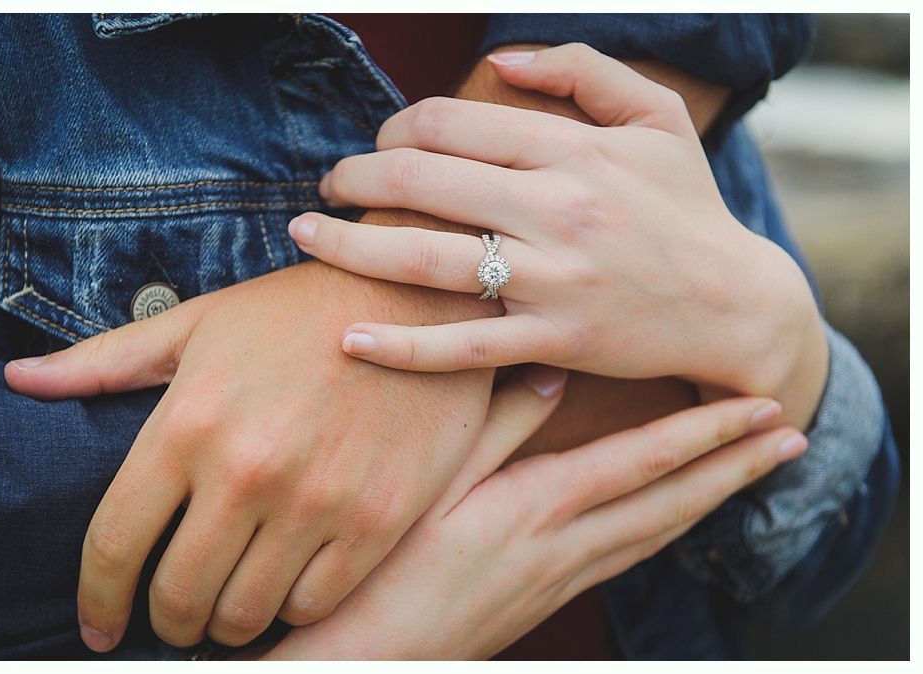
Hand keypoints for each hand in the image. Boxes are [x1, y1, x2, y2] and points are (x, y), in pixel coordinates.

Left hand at [5, 261, 494, 650]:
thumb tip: (20, 380)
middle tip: (175, 616)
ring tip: (230, 603)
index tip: (99, 625)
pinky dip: (292, 604)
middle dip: (166, 621)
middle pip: (178, 597)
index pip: (115, 546)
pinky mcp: (378, 519)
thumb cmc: (299, 309)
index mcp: (189, 422)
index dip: (97, 601)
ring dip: (227, 622)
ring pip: (247, 614)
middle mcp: (248, 469)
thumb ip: (104, 362)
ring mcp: (317, 500)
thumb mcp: (198, 323)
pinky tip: (289, 580)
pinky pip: (316, 602)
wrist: (416, 295)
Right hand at [262, 367, 805, 659]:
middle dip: (736, 468)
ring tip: (751, 475)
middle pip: (673, 502)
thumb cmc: (389, 565)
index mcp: (539, 505)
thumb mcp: (431, 481)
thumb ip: (496, 423)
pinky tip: (677, 522)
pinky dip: (670, 530)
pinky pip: (631, 556)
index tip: (758, 408)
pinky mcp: (553, 597)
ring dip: (714, 500)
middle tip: (792, 437)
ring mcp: (565, 577)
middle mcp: (567, 544)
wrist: (375, 655)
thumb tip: (552, 370)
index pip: (644, 462)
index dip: (706, 433)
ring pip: (661, 534)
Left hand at [287, 43, 827, 428]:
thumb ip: (584, 72)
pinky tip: (349, 340)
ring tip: (306, 236)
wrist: (737, 305)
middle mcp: (559, 209)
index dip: (397, 128)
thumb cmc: (688, 210)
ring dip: (350, 246)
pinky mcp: (554, 341)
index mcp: (575, 150)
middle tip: (328, 185)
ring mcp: (554, 279)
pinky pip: (463, 346)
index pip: (452, 124)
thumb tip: (501, 60)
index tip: (378, 145)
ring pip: (426, 259)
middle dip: (357, 177)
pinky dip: (401, 348)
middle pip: (423, 182)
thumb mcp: (658, 119)